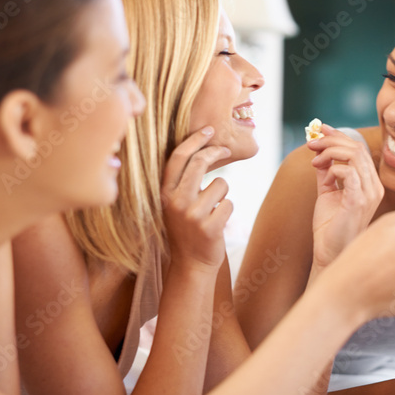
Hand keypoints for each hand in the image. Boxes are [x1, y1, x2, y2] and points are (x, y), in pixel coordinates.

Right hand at [162, 126, 233, 269]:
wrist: (191, 264)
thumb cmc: (186, 229)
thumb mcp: (175, 204)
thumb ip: (182, 182)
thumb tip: (201, 151)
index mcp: (165, 194)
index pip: (178, 158)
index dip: (194, 140)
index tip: (208, 129)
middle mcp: (176, 202)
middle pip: (199, 163)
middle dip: (215, 151)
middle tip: (224, 148)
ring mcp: (193, 215)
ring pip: (221, 184)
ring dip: (222, 194)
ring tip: (213, 209)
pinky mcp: (210, 227)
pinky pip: (229, 204)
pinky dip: (227, 211)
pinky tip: (217, 223)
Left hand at [307, 125, 383, 268]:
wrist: (328, 253)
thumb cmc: (330, 227)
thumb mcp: (327, 193)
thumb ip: (326, 173)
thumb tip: (319, 152)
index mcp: (369, 183)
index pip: (359, 149)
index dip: (339, 135)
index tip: (319, 130)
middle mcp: (374, 186)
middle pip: (357, 147)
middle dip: (331, 139)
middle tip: (312, 143)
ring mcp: (369, 194)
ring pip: (354, 155)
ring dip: (330, 151)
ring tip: (314, 160)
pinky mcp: (359, 202)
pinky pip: (349, 172)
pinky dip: (333, 169)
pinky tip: (325, 177)